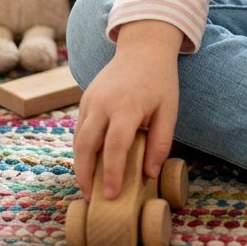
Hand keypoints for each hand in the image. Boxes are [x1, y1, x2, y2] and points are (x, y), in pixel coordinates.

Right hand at [72, 20, 181, 201]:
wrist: (143, 47)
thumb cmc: (160, 80)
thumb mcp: (169, 109)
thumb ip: (161, 142)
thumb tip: (149, 174)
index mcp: (126, 106)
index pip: (114, 146)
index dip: (111, 174)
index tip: (111, 195)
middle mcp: (103, 103)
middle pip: (86, 146)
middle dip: (85, 175)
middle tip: (92, 198)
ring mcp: (90, 100)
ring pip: (78, 139)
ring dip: (80, 165)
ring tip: (89, 187)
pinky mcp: (85, 98)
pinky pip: (79, 129)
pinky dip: (81, 149)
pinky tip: (89, 163)